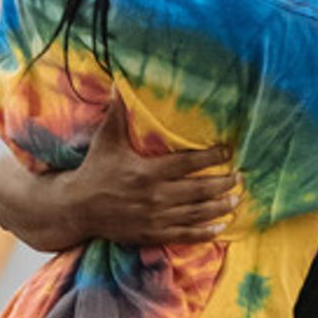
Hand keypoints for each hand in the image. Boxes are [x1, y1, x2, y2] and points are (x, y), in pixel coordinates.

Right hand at [66, 96, 237, 244]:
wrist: (77, 208)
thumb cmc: (94, 170)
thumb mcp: (105, 139)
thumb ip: (118, 113)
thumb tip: (119, 83)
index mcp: (147, 171)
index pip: (187, 163)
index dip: (211, 157)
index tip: (228, 152)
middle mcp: (154, 195)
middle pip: (198, 189)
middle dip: (223, 184)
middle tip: (240, 178)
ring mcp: (155, 217)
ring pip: (196, 213)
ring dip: (220, 207)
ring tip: (237, 199)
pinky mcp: (152, 234)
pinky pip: (184, 235)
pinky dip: (205, 232)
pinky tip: (221, 227)